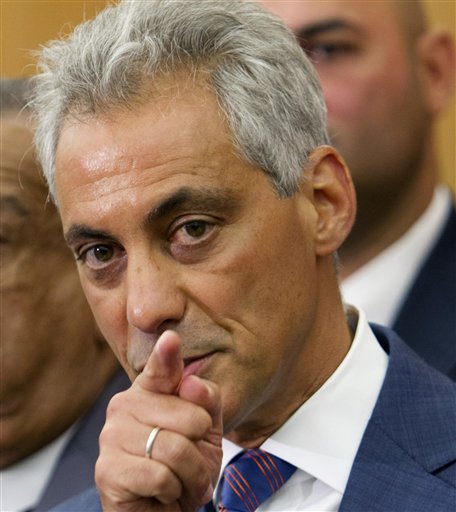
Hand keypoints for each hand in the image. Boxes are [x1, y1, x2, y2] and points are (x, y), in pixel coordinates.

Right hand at [95, 331, 222, 511]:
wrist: (164, 509)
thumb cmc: (185, 464)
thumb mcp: (206, 429)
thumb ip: (206, 400)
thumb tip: (192, 383)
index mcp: (149, 390)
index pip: (161, 368)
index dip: (167, 354)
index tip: (171, 338)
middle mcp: (124, 405)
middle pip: (189, 418)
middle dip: (200, 449)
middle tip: (191, 462)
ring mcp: (111, 436)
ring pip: (175, 449)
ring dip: (190, 475)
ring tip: (180, 480)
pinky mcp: (107, 470)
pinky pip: (160, 476)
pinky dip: (172, 491)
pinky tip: (161, 491)